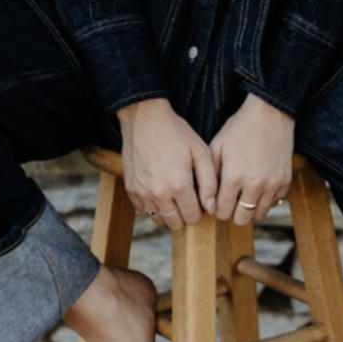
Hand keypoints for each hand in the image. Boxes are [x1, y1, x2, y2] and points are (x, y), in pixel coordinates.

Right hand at [116, 97, 217, 230]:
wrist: (144, 117)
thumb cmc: (175, 132)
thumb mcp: (200, 151)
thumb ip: (209, 182)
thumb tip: (211, 207)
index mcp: (179, 186)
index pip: (193, 218)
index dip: (199, 210)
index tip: (199, 198)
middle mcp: (159, 194)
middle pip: (176, 224)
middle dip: (184, 215)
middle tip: (187, 198)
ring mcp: (142, 193)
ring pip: (159, 220)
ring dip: (168, 213)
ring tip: (173, 195)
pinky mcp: (131, 189)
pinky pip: (143, 211)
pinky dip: (153, 206)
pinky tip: (159, 191)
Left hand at [208, 92, 293, 224]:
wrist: (270, 112)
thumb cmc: (240, 128)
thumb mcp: (217, 147)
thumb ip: (210, 178)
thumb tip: (209, 205)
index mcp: (233, 176)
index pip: (222, 212)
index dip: (217, 208)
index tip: (218, 200)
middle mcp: (255, 184)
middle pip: (242, 220)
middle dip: (233, 212)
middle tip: (231, 199)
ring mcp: (273, 184)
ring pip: (259, 215)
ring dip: (250, 208)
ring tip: (245, 193)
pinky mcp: (286, 181)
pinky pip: (274, 203)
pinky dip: (266, 199)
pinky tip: (260, 184)